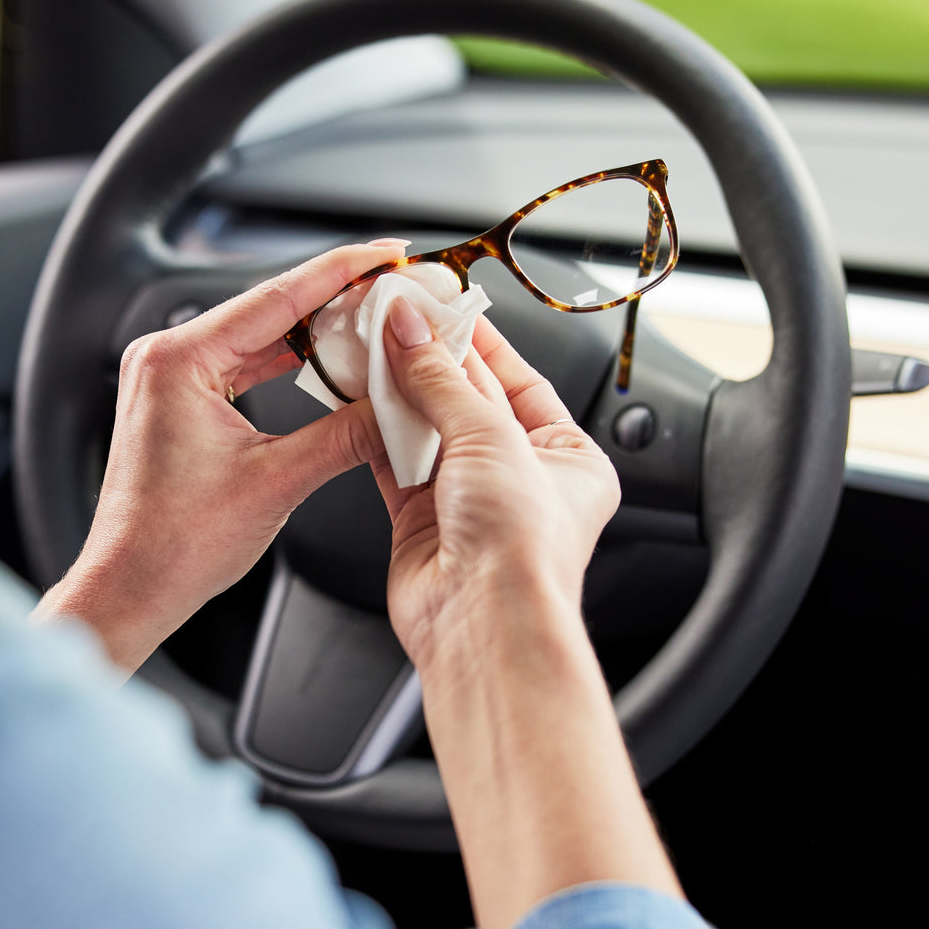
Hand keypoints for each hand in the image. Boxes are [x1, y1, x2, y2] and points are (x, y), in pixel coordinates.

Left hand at [35, 242, 406, 672]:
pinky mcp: (179, 400)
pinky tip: (329, 359)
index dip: (341, 271)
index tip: (386, 252)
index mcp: (179, 359)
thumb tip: (397, 408)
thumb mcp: (277, 482)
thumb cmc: (176, 544)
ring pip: (259, 334)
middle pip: (269, 308)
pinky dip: (289, 360)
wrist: (132, 587)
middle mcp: (167, 356)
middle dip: (335, 296)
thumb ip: (345, 435)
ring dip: (315, 330)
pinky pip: (244, 363)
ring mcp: (170, 377)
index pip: (277, 296)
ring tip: (373, 316)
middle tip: (393, 282)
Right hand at [373, 301, 620, 672]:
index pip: (520, 379)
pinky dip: (377, 432)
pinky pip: (396, 463)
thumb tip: (410, 328)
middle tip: (394, 317)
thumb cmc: (523, 549)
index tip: (440, 305)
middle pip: (469, 400)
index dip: (479, 339)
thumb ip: (441, 379)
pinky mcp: (422, 522)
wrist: (483, 624)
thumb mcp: (491, 437)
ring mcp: (469, 501)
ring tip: (371, 347)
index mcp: (569, 457)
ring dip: (399, 392)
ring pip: (428, 430)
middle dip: (431, 360)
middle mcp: (521, 478)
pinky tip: (359, 400)